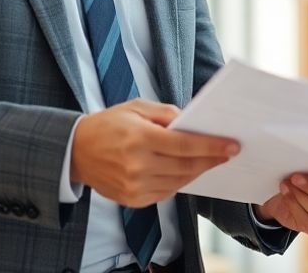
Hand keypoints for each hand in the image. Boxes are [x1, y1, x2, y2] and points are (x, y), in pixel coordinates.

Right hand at [70, 99, 237, 207]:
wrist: (76, 152)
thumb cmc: (108, 124)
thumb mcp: (136, 108)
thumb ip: (166, 113)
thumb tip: (192, 123)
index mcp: (139, 138)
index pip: (185, 145)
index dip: (212, 146)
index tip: (232, 146)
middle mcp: (138, 165)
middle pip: (186, 165)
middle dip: (211, 159)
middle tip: (228, 153)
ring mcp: (135, 186)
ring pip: (180, 181)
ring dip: (198, 171)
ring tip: (210, 160)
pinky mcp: (133, 200)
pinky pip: (166, 192)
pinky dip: (180, 181)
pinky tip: (187, 170)